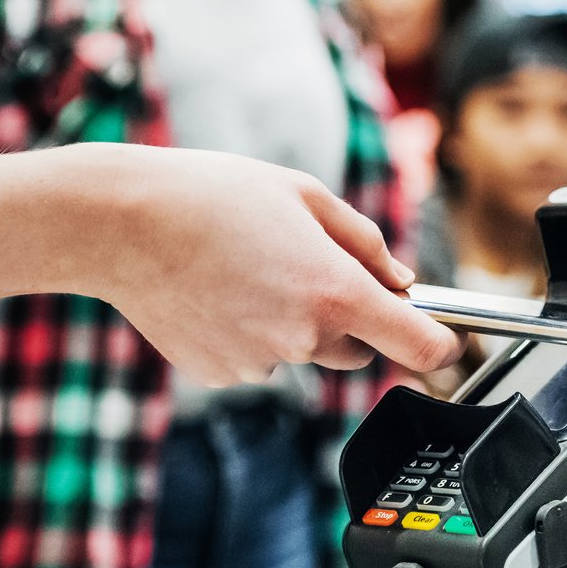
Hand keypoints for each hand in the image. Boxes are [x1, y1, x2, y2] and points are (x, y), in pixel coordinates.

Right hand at [92, 148, 463, 386]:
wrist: (122, 224)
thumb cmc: (213, 195)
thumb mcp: (304, 194)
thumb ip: (364, 241)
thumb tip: (399, 279)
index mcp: (335, 291)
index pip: (419, 345)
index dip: (441, 345)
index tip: (444, 339)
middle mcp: (303, 337)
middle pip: (357, 349)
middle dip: (347, 317)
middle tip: (302, 266)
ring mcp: (259, 362)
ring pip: (301, 351)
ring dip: (290, 322)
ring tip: (244, 269)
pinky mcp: (221, 373)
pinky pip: (255, 358)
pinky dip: (246, 333)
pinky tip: (216, 292)